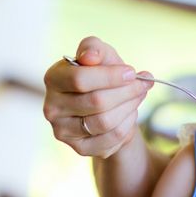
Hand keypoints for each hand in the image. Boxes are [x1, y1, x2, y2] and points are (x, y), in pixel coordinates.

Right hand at [43, 36, 153, 157]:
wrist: (106, 104)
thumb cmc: (101, 75)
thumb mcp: (100, 55)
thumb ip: (94, 48)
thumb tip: (90, 57)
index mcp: (53, 79)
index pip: (80, 79)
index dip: (110, 76)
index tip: (132, 72)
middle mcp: (52, 107)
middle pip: (96, 102)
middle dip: (126, 92)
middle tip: (143, 84)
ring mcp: (63, 131)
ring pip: (105, 122)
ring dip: (130, 107)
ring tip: (138, 96)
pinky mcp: (79, 148)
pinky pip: (111, 138)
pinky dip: (128, 124)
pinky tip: (130, 113)